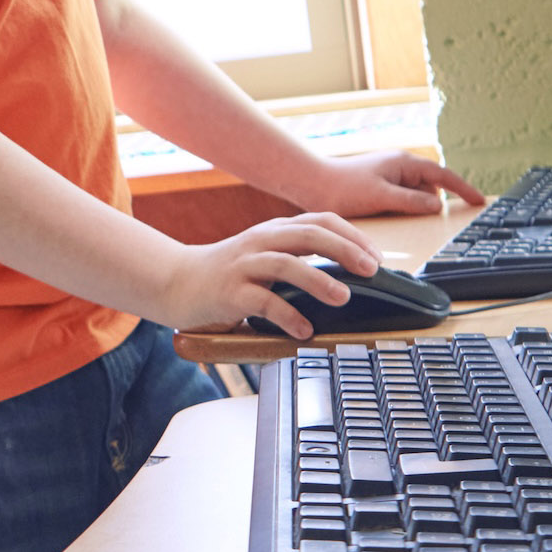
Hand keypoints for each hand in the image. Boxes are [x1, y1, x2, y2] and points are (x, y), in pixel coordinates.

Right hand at [163, 213, 381, 337]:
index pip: (320, 221)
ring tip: (343, 297)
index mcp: (273, 231)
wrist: (175, 282)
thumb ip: (297, 258)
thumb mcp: (264, 256)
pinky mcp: (229, 292)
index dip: (352, 235)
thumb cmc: (227, 274)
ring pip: (286, 264)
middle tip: (371, 270)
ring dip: (319, 280)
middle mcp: (260, 242)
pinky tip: (304, 330)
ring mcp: (243, 266)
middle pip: (308, 235)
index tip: (375, 257)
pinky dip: (288, 315)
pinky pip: (262, 302)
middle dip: (344, 250)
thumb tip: (348, 276)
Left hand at [292, 150, 485, 216]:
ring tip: (392, 215)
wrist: (311, 184)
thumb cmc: (343, 188)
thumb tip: (437, 205)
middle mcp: (400, 166)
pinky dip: (402, 209)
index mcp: (404, 163)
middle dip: (431, 203)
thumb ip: (412, 201)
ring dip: (414, 208)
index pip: (443, 175)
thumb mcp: (382, 197)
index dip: (463, 189)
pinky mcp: (380, 187)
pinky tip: (387, 216)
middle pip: (430, 187)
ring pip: (415, 196)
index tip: (479, 202)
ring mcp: (390, 176)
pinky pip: (401, 199)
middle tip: (419, 217)